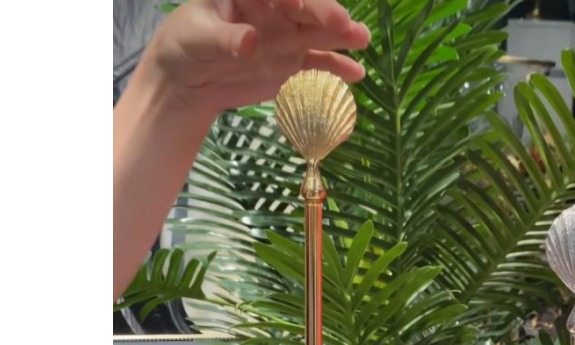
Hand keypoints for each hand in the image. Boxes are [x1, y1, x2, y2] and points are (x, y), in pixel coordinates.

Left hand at [139, 0, 370, 116]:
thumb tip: (251, 41)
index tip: (296, 5)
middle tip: (343, 23)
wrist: (189, 81)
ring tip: (361, 38)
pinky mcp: (291, 61)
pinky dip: (337, 67)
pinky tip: (356, 73)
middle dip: (323, 12)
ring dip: (341, 34)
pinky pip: (318, 61)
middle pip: (303, 6)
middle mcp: (272, 8)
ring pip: (317, 30)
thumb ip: (224, 41)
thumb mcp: (198, 41)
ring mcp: (285, 34)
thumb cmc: (186, 49)